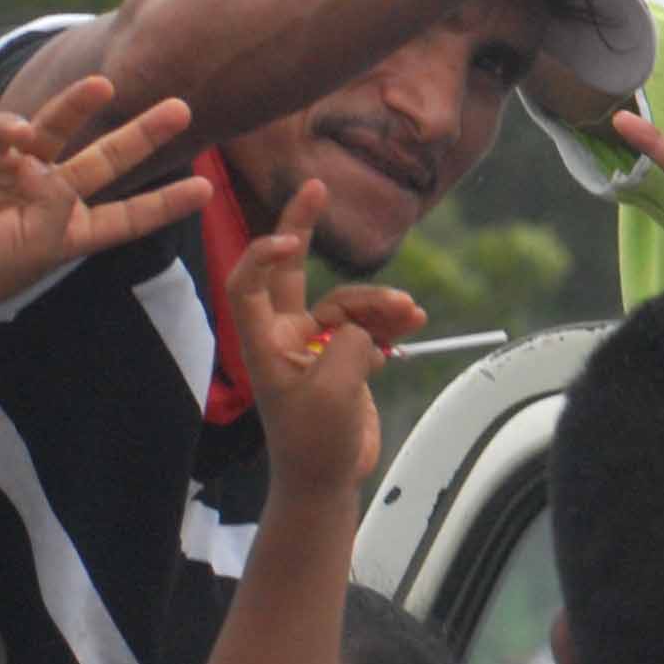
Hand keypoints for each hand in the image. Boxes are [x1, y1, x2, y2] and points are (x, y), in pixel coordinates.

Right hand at [0, 79, 213, 317]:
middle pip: (108, 159)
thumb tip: (51, 166)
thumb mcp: (35, 248)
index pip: (129, 213)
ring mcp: (16, 168)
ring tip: (105, 84)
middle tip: (182, 109)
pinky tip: (18, 133)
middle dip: (143, 135)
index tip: (207, 190)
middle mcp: (51, 193)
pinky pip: (3, 130)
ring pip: (59, 131)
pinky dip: (13, 127)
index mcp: (73, 226)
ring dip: (80, 106)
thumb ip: (55, 208)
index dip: (165, 202)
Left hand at [227, 181, 424, 494]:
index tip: (294, 240)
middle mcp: (285, 334)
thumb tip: (366, 326)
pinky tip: (414, 321)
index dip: (264, 255)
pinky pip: (369, 323)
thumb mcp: (332, 391)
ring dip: (380, 300)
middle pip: (288, 269)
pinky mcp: (343, 355)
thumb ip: (351, 345)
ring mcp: (315, 342)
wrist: (328, 478)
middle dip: (303, 226)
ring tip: (410, 312)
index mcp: (265, 342)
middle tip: (316, 186)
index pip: (249, 284)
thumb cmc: (315, 441)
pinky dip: (391, 319)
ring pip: (348, 301)